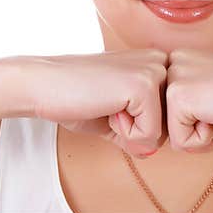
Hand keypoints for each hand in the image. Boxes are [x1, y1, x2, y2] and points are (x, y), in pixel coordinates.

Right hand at [26, 49, 167, 157]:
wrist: (43, 85)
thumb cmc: (74, 97)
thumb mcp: (114, 116)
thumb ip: (137, 131)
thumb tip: (150, 151)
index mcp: (155, 64)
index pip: (167, 118)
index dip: (137, 125)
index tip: (110, 105)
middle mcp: (160, 62)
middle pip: (169, 126)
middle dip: (137, 129)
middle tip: (107, 106)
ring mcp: (154, 71)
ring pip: (162, 132)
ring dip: (130, 132)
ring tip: (107, 105)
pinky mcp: (144, 85)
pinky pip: (149, 135)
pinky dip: (124, 134)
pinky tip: (106, 107)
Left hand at [165, 48, 212, 152]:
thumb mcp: (212, 96)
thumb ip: (190, 106)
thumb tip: (171, 132)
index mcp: (180, 59)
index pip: (172, 111)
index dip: (201, 121)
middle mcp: (172, 62)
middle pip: (168, 122)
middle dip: (197, 128)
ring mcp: (173, 77)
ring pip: (172, 134)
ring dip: (201, 135)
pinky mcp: (178, 95)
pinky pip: (180, 142)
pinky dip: (205, 141)